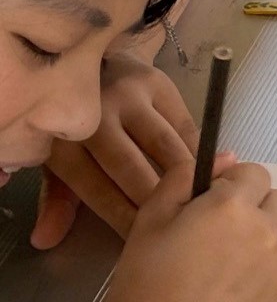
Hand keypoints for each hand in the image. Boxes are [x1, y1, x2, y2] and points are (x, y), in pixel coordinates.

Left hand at [34, 55, 230, 248]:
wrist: (91, 61)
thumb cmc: (74, 123)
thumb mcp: (58, 159)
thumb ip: (57, 201)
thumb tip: (44, 240)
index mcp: (64, 141)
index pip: (100, 190)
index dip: (126, 218)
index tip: (148, 240)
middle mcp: (95, 115)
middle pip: (136, 170)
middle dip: (162, 204)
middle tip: (183, 229)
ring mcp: (129, 97)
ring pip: (169, 150)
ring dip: (189, 181)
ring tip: (203, 205)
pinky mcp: (160, 86)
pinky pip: (187, 129)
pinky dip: (199, 154)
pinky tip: (208, 174)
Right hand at [79, 158, 276, 301]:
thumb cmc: (145, 281)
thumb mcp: (150, 218)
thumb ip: (186, 179)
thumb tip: (226, 157)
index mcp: (233, 207)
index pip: (255, 173)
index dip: (231, 183)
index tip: (210, 202)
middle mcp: (268, 232)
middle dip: (253, 207)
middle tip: (217, 233)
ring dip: (260, 240)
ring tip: (221, 267)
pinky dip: (264, 273)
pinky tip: (231, 291)